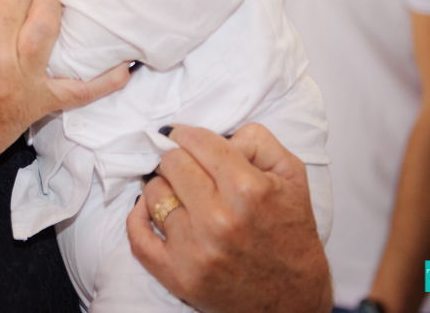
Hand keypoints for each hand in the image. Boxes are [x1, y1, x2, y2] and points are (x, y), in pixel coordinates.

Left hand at [128, 123, 330, 312]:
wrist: (292, 297)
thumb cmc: (290, 232)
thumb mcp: (292, 175)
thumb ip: (257, 140)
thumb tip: (218, 133)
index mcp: (248, 189)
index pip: (196, 141)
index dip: (187, 135)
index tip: (182, 137)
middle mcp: (218, 219)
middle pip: (171, 163)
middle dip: (179, 160)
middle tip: (187, 168)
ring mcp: (194, 249)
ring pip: (153, 193)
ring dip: (164, 188)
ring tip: (180, 193)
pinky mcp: (177, 275)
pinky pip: (138, 236)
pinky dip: (139, 217)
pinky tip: (151, 209)